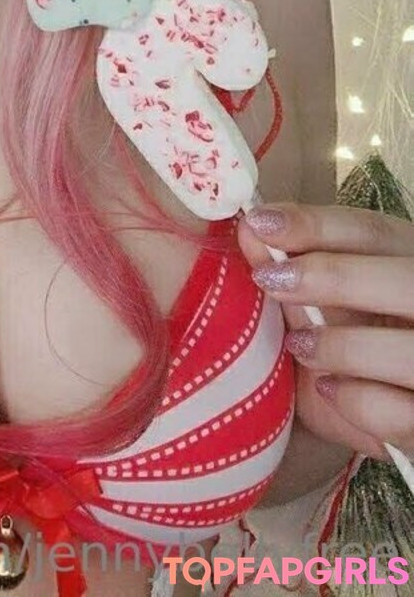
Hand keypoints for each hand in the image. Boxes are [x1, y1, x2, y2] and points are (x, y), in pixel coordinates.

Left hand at [238, 201, 413, 460]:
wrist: (371, 424)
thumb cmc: (344, 356)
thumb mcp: (322, 312)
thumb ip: (296, 275)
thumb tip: (249, 231)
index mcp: (410, 266)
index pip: (373, 233)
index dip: (316, 224)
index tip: (257, 222)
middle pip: (405, 280)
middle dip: (333, 276)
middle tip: (269, 279)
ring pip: (409, 350)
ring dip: (343, 346)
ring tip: (299, 346)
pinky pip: (402, 412)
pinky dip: (357, 401)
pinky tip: (327, 390)